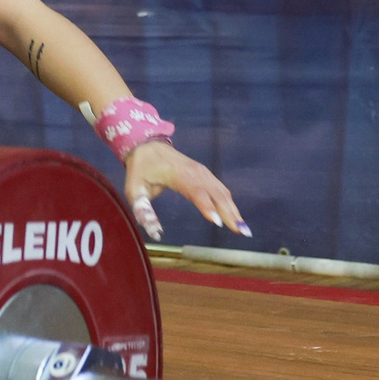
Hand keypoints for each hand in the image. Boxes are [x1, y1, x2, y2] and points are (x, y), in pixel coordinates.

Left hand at [122, 140, 248, 241]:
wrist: (148, 146)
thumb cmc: (140, 169)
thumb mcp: (134, 190)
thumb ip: (143, 211)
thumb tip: (155, 233)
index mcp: (177, 174)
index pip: (195, 191)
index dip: (207, 206)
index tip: (217, 222)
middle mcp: (195, 172)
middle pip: (215, 193)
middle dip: (230, 213)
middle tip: (242, 233)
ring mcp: (203, 172)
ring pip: (222, 192)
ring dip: (234, 211)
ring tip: (244, 230)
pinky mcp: (206, 175)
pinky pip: (221, 190)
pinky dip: (231, 204)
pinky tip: (236, 218)